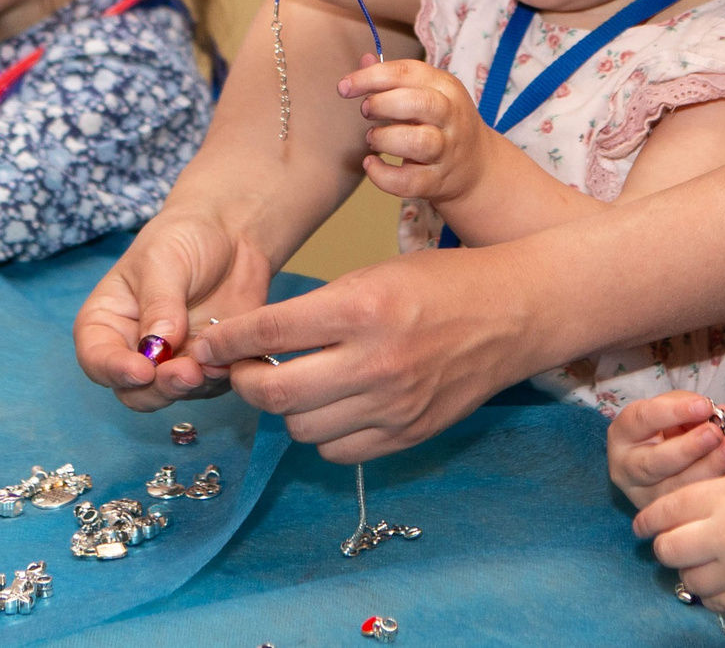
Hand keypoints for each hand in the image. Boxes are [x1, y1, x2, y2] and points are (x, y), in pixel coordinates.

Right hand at [73, 206, 279, 408]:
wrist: (230, 235)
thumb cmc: (183, 238)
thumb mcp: (163, 259)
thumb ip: (159, 302)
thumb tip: (158, 345)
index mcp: (107, 321)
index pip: (96, 358)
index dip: (114, 371)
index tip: (142, 371)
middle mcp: (133, 349)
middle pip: (132, 390)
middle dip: (158, 388)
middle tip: (186, 374)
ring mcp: (170, 361)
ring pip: (171, 394)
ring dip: (190, 387)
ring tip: (213, 365)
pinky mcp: (205, 366)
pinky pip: (207, 387)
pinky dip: (217, 381)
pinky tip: (230, 362)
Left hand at [192, 243, 553, 459]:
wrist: (514, 312)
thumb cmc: (442, 282)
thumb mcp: (374, 273)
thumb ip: (317, 310)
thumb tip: (256, 340)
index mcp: (362, 308)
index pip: (270, 332)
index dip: (227, 341)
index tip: (210, 343)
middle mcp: (375, 361)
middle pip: (274, 393)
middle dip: (244, 381)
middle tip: (243, 368)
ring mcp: (393, 405)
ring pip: (301, 429)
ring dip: (286, 408)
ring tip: (293, 384)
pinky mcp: (408, 434)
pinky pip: (338, 451)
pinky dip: (324, 433)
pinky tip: (331, 406)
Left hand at [340, 60, 493, 208]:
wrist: (478, 166)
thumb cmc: (442, 122)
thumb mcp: (429, 92)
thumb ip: (396, 78)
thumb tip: (364, 60)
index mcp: (445, 87)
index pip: (407, 71)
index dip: (371, 77)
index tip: (344, 87)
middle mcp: (450, 116)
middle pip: (418, 103)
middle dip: (382, 104)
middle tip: (366, 111)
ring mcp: (446, 150)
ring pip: (417, 142)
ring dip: (384, 138)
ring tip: (372, 138)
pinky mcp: (437, 180)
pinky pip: (408, 181)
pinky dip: (382, 175)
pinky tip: (372, 164)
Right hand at [609, 391, 724, 507]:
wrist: (669, 452)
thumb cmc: (669, 425)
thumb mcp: (672, 408)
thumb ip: (692, 407)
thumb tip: (724, 414)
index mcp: (623, 435)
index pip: (643, 420)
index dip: (674, 412)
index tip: (704, 405)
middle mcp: (627, 470)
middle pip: (656, 463)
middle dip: (690, 448)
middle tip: (716, 433)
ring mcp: (647, 497)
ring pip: (678, 489)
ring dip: (712, 466)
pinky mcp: (670, 516)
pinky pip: (697, 502)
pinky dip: (724, 479)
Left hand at [632, 469, 724, 614]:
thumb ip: (723, 500)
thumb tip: (694, 517)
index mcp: (723, 496)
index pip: (665, 510)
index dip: (648, 520)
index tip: (643, 527)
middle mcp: (722, 534)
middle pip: (667, 549)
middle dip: (665, 547)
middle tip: (674, 545)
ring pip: (688, 580)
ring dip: (691, 573)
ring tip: (707, 564)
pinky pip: (716, 602)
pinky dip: (714, 594)